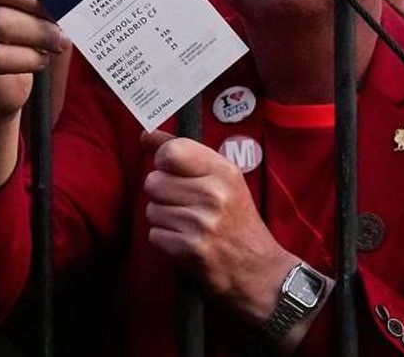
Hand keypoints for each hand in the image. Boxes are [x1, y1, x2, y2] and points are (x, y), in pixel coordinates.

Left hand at [141, 131, 297, 325]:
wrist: (258, 270)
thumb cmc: (237, 221)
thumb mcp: (222, 180)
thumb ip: (184, 153)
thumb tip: (146, 134)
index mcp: (224, 172)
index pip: (171, 151)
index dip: (163, 162)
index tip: (172, 171)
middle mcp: (214, 194)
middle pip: (153, 181)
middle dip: (162, 194)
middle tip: (185, 205)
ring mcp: (202, 223)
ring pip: (151, 209)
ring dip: (163, 219)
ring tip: (188, 225)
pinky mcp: (190, 249)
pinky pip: (154, 235)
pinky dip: (165, 241)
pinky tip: (185, 242)